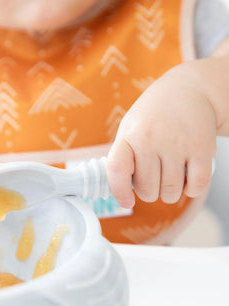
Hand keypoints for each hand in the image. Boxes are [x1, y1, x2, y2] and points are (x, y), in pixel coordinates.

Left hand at [107, 65, 216, 207]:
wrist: (187, 90)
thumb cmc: (153, 115)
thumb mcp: (129, 128)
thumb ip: (123, 157)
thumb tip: (122, 192)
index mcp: (129, 135)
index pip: (117, 169)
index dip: (119, 191)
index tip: (126, 202)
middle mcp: (151, 139)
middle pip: (146, 189)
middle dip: (148, 191)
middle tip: (152, 178)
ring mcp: (177, 144)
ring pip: (170, 193)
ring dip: (169, 192)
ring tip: (168, 175)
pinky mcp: (202, 149)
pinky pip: (196, 187)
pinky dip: (191, 190)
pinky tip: (186, 177)